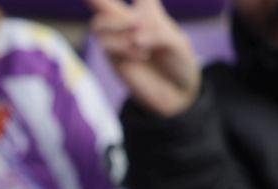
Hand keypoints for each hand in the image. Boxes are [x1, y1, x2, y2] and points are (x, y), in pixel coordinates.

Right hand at [87, 0, 201, 117]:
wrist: (175, 92)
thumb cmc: (179, 62)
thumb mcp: (176, 42)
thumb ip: (155, 34)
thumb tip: (134, 36)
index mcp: (149, 11)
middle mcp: (128, 22)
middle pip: (103, 3)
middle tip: (109, 7)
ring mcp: (117, 40)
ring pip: (99, 24)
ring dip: (118, 28)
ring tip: (138, 39)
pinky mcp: (112, 58)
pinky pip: (107, 44)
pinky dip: (124, 47)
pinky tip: (140, 54)